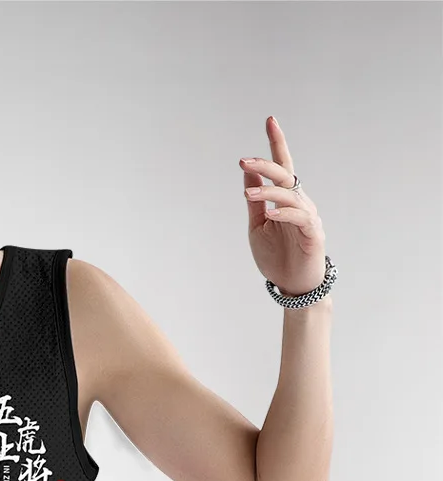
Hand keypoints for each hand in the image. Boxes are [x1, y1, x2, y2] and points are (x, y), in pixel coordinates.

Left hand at [240, 117, 326, 296]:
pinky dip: (284, 214)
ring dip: (268, 193)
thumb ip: (255, 199)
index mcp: (285, 198)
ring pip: (290, 196)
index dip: (276, 143)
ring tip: (247, 196)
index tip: (270, 120)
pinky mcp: (312, 234)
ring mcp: (307, 217)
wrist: (291, 284)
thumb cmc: (276, 255)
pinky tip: (270, 214)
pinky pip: (300, 218)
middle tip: (244, 161)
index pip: (281, 166)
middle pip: (285, 176)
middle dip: (266, 165)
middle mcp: (299, 202)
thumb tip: (247, 172)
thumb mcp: (257, 225)